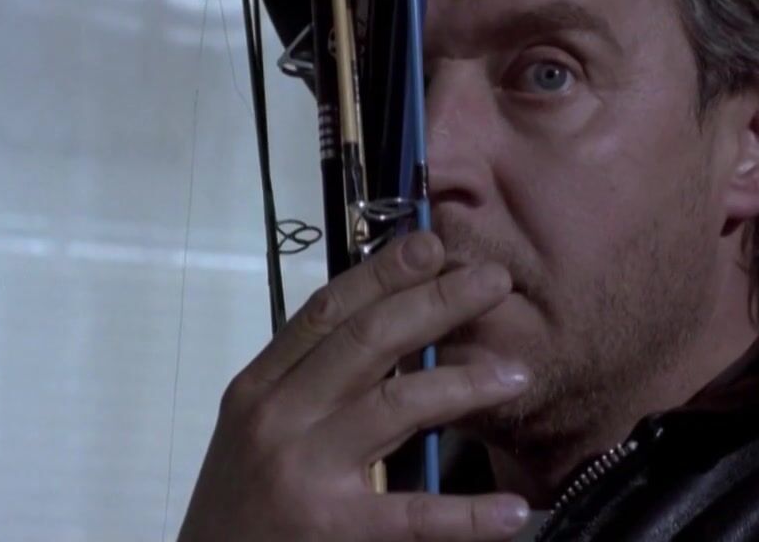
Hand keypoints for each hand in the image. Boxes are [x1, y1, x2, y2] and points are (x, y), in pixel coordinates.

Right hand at [178, 232, 532, 541]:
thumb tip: (392, 323)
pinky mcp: (330, 530)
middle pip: (368, 340)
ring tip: (518, 373)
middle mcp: (279, 416)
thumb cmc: (240, 501)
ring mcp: (304, 471)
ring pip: (396, 407)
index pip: (327, 311)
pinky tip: (513, 509)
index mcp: (260, 386)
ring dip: (464, 383)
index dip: (383, 272)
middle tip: (494, 279)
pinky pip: (412, 516)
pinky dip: (467, 514)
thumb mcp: (258, 426)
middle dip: (436, 302)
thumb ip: (310, 379)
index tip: (434, 244)